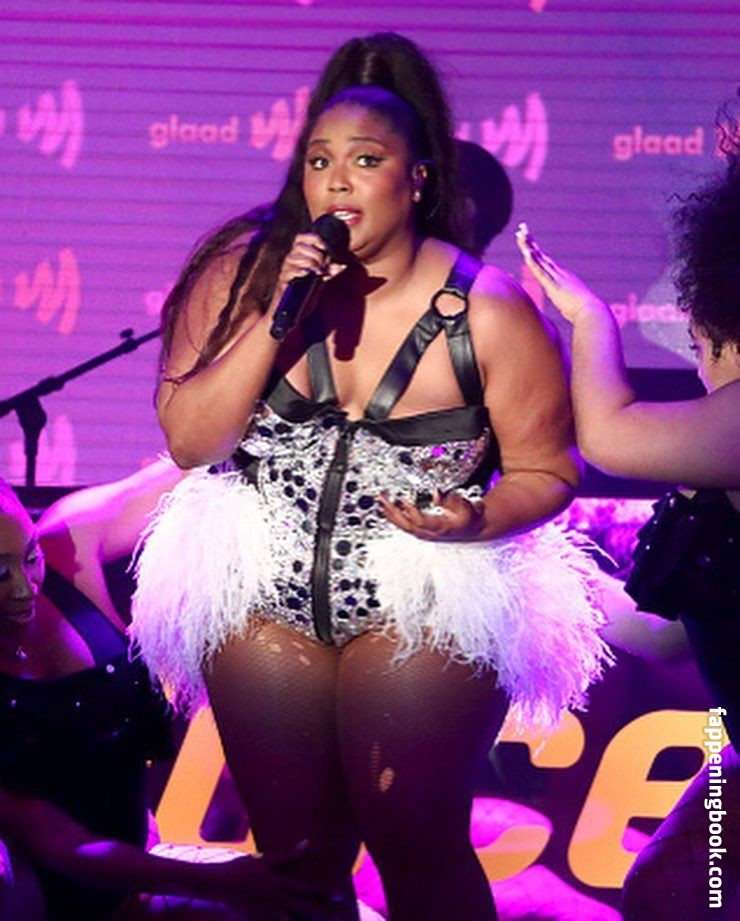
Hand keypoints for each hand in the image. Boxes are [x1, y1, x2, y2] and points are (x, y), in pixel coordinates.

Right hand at [217, 842, 344, 920]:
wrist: (218, 885)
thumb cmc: (241, 869)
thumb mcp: (264, 860)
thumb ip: (287, 855)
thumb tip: (307, 843)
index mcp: (279, 884)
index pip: (307, 890)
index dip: (324, 893)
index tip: (339, 895)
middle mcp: (276, 901)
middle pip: (304, 910)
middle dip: (322, 914)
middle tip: (339, 916)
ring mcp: (267, 914)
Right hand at [272, 232, 345, 305]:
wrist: (291, 315)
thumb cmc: (303, 298)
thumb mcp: (319, 283)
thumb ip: (328, 273)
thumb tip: (342, 266)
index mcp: (298, 258)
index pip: (301, 238)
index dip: (313, 238)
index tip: (325, 248)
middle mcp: (289, 262)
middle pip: (298, 246)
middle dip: (314, 253)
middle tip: (323, 265)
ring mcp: (285, 272)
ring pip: (291, 257)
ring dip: (308, 262)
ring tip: (318, 272)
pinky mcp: (282, 283)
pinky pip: (287, 272)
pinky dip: (298, 271)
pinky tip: (307, 274)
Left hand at [377, 489, 483, 541]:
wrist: (471, 529)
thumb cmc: (468, 517)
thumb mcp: (466, 506)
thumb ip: (451, 500)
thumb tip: (436, 493)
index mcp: (441, 527)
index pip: (421, 522)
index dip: (411, 511)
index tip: (402, 500)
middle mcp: (430, 533)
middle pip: (407, 525)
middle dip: (393, 512)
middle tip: (383, 499)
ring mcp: (425, 534)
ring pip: (403, 526)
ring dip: (390, 514)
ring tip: (380, 502)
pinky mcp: (421, 532)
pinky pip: (404, 526)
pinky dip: (394, 518)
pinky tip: (386, 510)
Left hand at [515, 222, 607, 323]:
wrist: (593, 312)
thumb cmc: (584, 311)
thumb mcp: (572, 304)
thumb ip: (568, 302)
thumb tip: (568, 307)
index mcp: (561, 276)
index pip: (545, 261)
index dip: (535, 251)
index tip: (528, 241)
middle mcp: (559, 273)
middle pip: (540, 255)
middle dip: (529, 242)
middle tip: (521, 228)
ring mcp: (556, 278)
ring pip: (539, 260)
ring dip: (528, 247)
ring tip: (520, 234)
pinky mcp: (554, 286)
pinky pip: (541, 273)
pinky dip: (533, 263)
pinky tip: (526, 254)